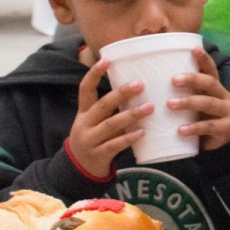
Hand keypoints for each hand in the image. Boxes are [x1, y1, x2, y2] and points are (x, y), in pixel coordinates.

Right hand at [69, 59, 153, 178]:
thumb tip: (138, 88)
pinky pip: (115, 145)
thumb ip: (110, 110)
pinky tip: (143, 132)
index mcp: (84, 112)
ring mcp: (90, 140)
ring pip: (111, 124)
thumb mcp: (96, 122)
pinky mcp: (98, 155)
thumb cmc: (95, 139)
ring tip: (150, 107)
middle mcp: (84, 124)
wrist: (79, 170)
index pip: (84, 88)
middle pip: (103, 105)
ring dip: (132, 115)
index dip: (94, 73)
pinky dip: (129, 138)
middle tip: (140, 84)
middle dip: (121, 93)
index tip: (106, 59)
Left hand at [168, 46, 229, 150]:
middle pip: (210, 83)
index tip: (194, 49)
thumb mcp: (192, 104)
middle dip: (192, 79)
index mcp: (215, 88)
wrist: (215, 146)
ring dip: (189, 102)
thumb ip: (180, 93)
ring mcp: (227, 112)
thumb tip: (147, 80)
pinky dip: (194, 128)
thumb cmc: (198, 119)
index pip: (211, 70)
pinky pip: (209, 127)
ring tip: (170, 104)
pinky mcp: (226, 129)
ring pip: (209, 103)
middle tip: (173, 80)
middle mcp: (224, 96)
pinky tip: (180, 130)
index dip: (204, 59)